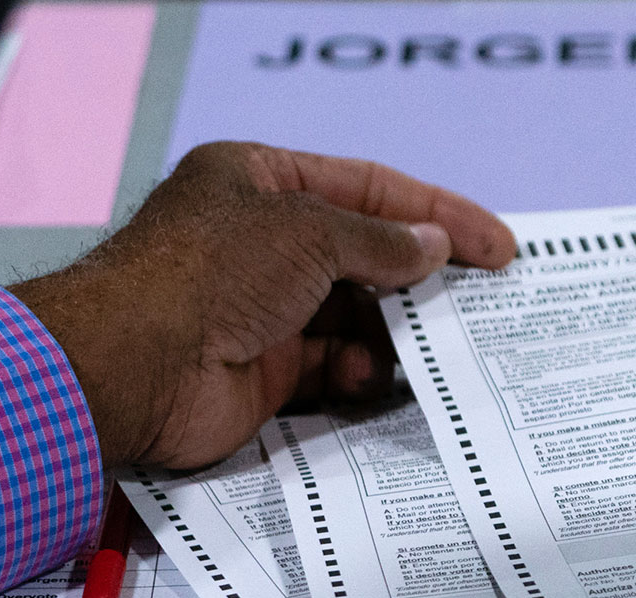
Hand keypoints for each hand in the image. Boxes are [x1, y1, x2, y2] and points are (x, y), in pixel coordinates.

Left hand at [11, 142, 515, 467]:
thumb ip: (380, 241)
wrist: (138, 364)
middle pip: (365, 256)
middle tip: (482, 303)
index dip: (436, 214)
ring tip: (433, 345)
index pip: (368, 189)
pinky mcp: (266, 371)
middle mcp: (262, 243)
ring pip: (354, 317)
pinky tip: (370, 377)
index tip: (497, 246)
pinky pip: (332, 369)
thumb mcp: (310, 233)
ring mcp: (263, 310)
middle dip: (420, 280)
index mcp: (260, 182)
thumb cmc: (212, 273)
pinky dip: (358, 374)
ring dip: (392, 333)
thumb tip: (434, 249)